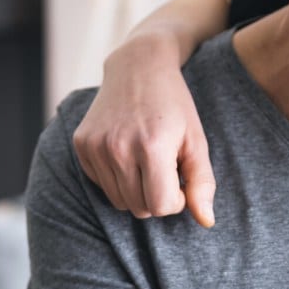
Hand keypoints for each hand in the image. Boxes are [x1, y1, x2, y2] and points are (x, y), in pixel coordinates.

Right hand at [73, 37, 216, 226]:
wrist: (138, 66)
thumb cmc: (175, 107)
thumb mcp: (196, 141)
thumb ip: (202, 183)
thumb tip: (206, 222)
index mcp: (151, 146)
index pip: (161, 206)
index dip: (177, 200)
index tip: (181, 179)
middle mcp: (118, 147)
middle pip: (139, 208)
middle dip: (157, 196)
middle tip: (166, 168)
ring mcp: (95, 146)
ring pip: (120, 201)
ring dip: (137, 190)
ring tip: (148, 161)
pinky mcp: (81, 145)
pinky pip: (102, 185)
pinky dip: (117, 178)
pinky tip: (128, 152)